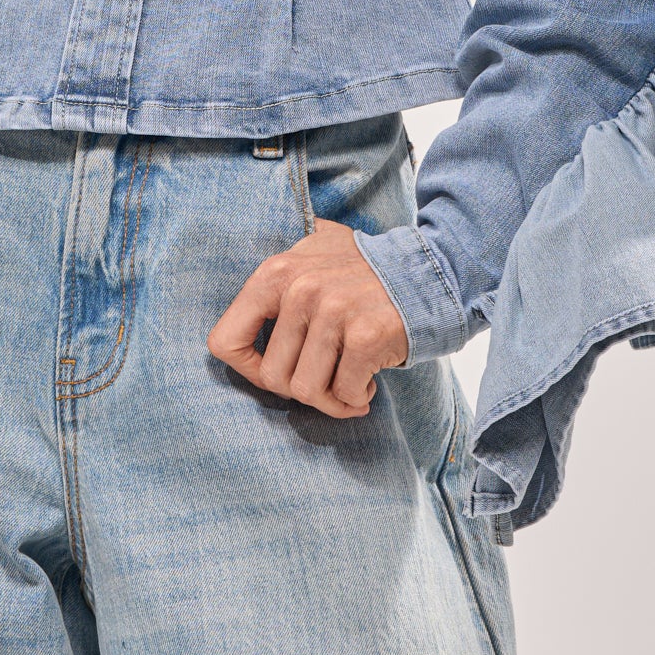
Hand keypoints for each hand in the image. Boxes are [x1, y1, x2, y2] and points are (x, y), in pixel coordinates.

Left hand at [207, 221, 409, 419]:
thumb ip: (273, 284)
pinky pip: (344, 392)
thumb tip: (232, 334)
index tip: (274, 371)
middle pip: (271, 378)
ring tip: (348, 383)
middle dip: (300, 389)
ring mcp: (333, 312)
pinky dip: (356, 398)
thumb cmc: (363, 271)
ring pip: (306, 391)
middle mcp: (299, 290)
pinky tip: (368, 383)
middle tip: (325, 379)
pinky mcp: (366, 336)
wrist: (430, 269)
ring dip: (330, 398)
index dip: (247, 369)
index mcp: (274, 274)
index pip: (224, 342)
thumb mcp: (309, 256)